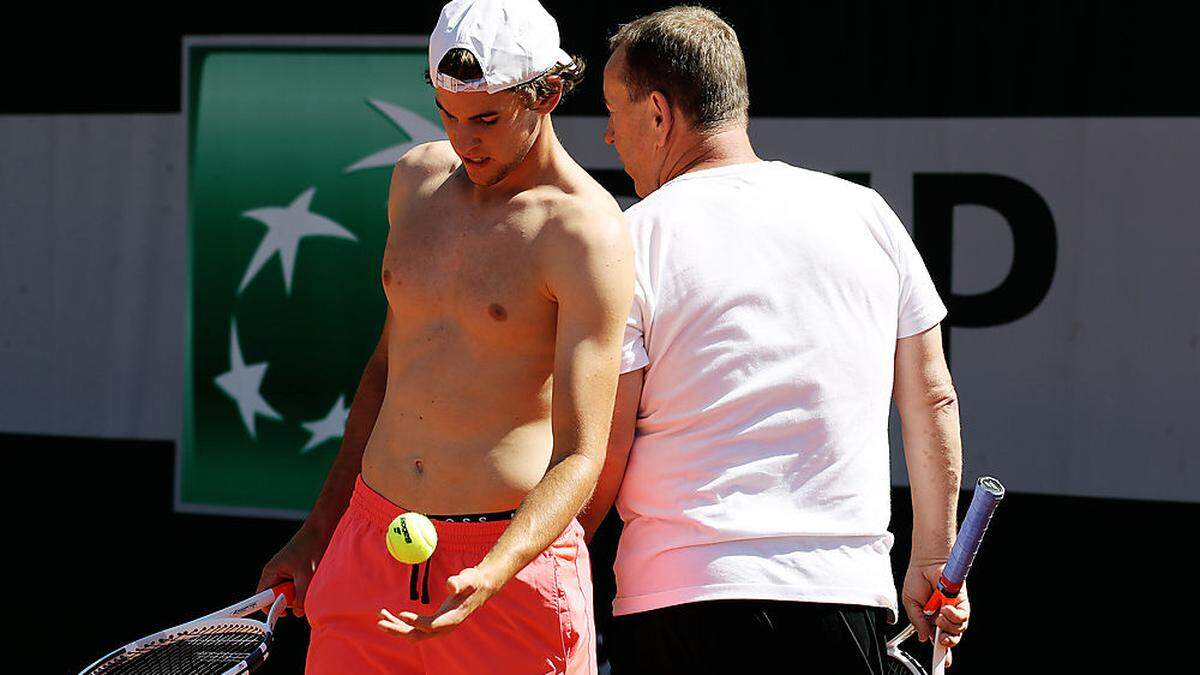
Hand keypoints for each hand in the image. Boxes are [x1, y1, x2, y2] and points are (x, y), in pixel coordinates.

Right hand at [257, 523, 329, 616]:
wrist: (323, 528)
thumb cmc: (312, 547)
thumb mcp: (307, 575)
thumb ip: (301, 597)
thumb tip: (299, 613)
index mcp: (271, 572)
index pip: (261, 598)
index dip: (269, 609)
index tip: (283, 615)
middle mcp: (274, 573)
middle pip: (276, 597)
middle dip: (289, 601)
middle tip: (302, 594)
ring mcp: (285, 572)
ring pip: (288, 592)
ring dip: (299, 594)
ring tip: (309, 582)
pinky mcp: (295, 571)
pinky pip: (296, 586)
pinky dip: (304, 587)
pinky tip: (312, 579)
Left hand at [377, 565, 502, 640]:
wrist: (480, 587)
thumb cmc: (473, 581)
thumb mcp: (469, 578)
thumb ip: (459, 582)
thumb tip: (450, 586)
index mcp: (453, 618)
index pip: (431, 625)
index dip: (416, 622)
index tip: (400, 613)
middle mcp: (444, 627)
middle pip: (418, 635)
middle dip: (398, 630)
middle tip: (380, 623)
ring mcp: (437, 627)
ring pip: (413, 633)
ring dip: (395, 627)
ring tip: (380, 616)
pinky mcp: (433, 624)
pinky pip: (414, 628)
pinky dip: (400, 623)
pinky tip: (389, 614)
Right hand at [902, 561, 970, 662]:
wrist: (925, 564)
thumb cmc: (917, 580)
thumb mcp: (910, 604)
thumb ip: (917, 622)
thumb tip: (924, 637)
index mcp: (931, 620)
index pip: (938, 639)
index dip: (942, 652)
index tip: (943, 661)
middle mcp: (944, 617)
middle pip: (952, 638)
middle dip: (948, 643)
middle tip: (941, 639)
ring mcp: (954, 610)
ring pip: (958, 630)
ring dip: (948, 626)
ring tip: (939, 616)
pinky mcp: (962, 603)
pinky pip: (963, 617)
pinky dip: (954, 616)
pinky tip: (946, 608)